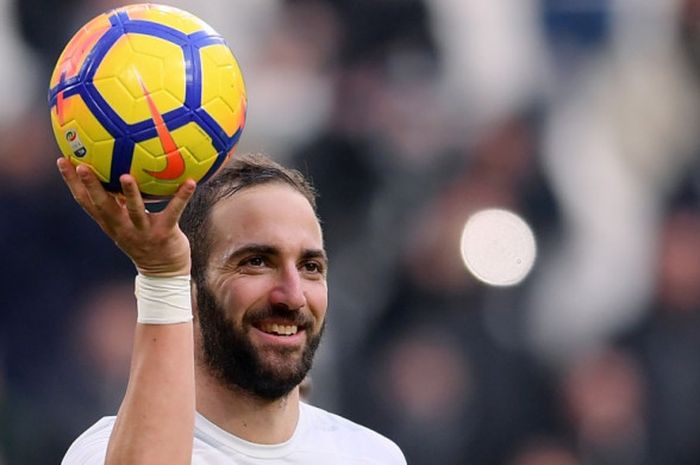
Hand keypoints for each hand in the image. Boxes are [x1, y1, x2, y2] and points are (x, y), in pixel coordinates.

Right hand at [57, 157, 194, 276]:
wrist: (164, 274)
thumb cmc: (146, 242)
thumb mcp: (127, 224)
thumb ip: (120, 203)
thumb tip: (118, 171)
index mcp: (111, 223)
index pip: (85, 201)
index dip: (72, 182)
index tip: (63, 160)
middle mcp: (122, 227)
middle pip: (102, 205)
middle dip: (91, 185)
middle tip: (83, 165)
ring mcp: (143, 232)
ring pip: (134, 211)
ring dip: (129, 193)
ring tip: (126, 176)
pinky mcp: (164, 234)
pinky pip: (173, 212)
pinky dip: (182, 197)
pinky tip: (190, 181)